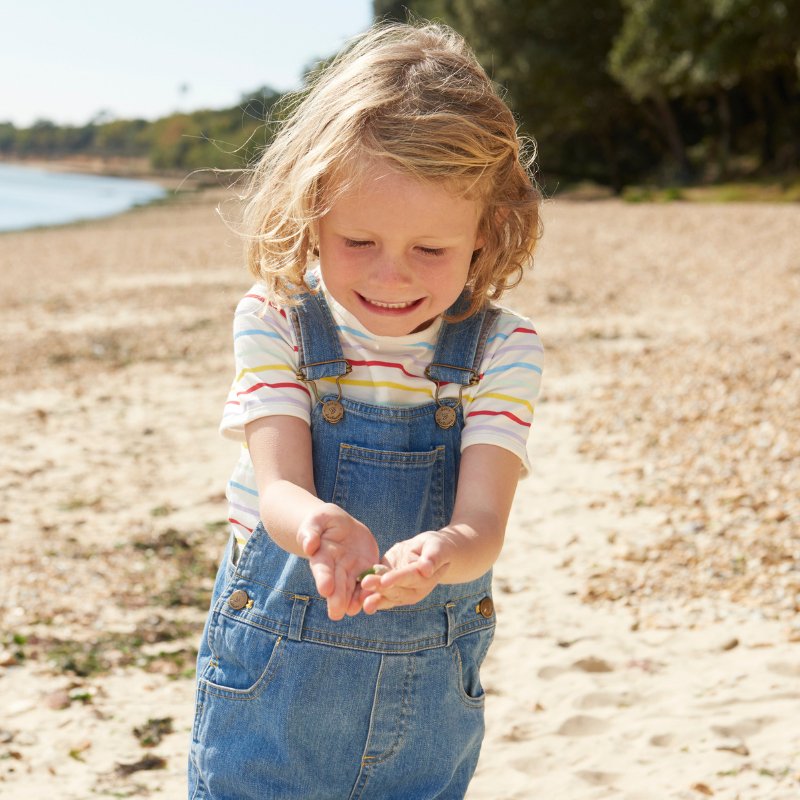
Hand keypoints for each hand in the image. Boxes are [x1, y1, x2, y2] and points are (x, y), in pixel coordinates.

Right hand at [297, 504, 379, 620]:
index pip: (322, 570)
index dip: (324, 579)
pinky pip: (372, 583)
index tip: (325, 589)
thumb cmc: (324, 522)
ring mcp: (352, 573)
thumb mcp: (317, 521)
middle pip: (337, 587)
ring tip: (357, 609)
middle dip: (337, 599)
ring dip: (355, 601)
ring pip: (353, 591)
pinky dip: (374, 591)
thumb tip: (308, 545)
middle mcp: (336, 570)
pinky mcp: (368, 570)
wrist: (342, 527)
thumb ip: (310, 532)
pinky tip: (376, 599)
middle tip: (337, 612)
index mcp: (322, 558)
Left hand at [360, 531, 451, 613]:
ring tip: (360, 600)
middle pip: (396, 589)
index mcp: (426, 578)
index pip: (410, 577)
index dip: (397, 579)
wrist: (432, 554)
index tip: (385, 580)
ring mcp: (402, 592)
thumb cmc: (436, 547)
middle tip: (365, 583)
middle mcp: (414, 589)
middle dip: (380, 588)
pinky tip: (358, 600)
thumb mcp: (437, 547)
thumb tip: (427, 569)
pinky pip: (381, 596)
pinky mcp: (392, 589)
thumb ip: (433, 557)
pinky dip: (370, 598)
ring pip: (388, 596)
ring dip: (374, 598)